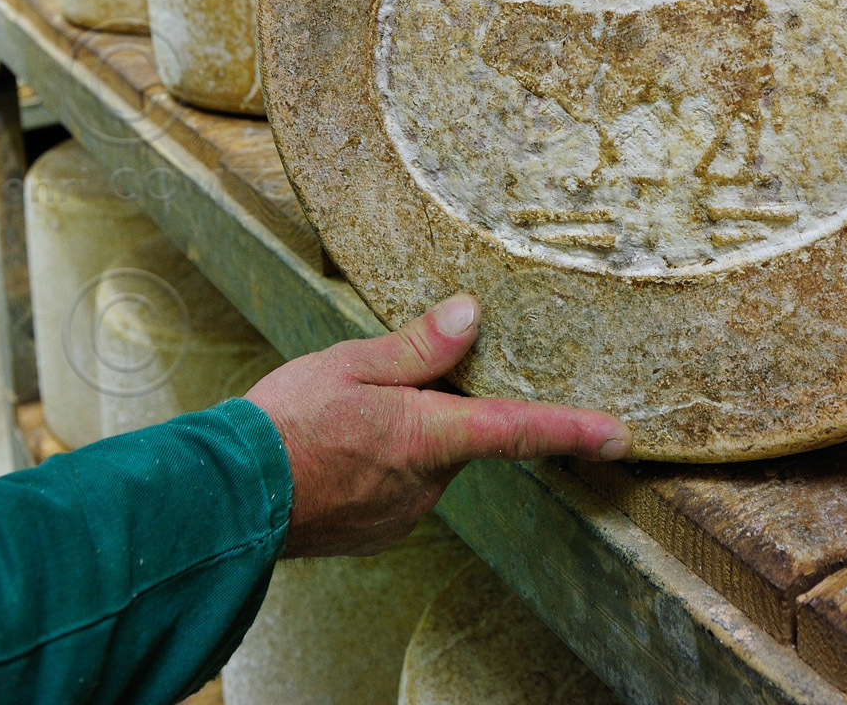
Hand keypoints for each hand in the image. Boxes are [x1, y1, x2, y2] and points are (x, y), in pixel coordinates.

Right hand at [245, 294, 632, 557]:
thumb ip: (416, 345)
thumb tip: (470, 315)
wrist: (226, 502)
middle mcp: (426, 484)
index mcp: (427, 437)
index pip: (518, 430)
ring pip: (428, 457)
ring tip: (340, 415)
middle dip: (440, 403)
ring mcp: (402, 515)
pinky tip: (336, 447)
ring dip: (406, 431)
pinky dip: (381, 460)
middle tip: (380, 381)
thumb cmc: (284, 425)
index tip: (620, 436)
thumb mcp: (349, 362)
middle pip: (462, 432)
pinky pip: (399, 485)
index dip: (573, 430)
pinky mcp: (377, 531)